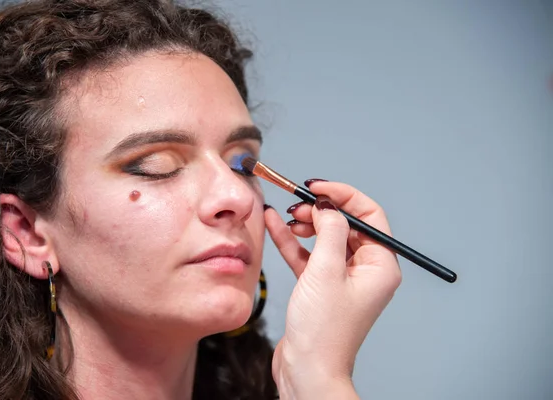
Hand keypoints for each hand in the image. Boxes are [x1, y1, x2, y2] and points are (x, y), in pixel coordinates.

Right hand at [265, 180, 401, 398]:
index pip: (368, 216)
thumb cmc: (323, 331)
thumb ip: (330, 230)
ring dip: (304, 225)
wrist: (306, 370)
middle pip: (345, 225)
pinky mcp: (320, 287)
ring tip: (283, 216)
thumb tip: (328, 204)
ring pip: (325, 239)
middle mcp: (365, 270)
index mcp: (380, 265)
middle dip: (320, 211)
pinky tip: (275, 226)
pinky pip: (309, 256)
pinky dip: (293, 242)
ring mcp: (342, 279)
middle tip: (296, 205)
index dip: (343, 196)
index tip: (318, 187)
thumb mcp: (327, 271)